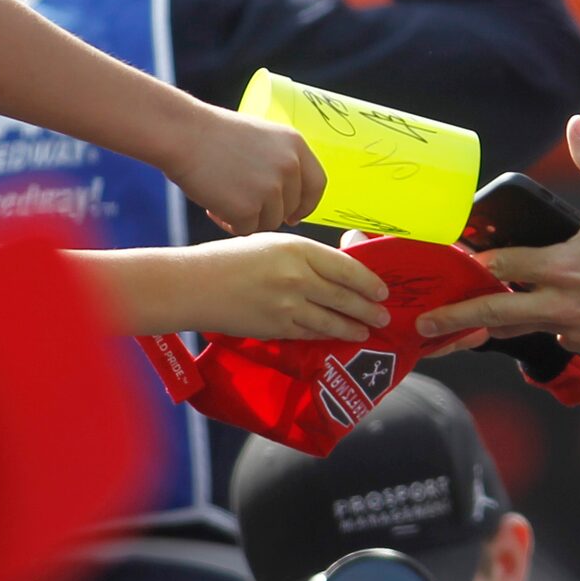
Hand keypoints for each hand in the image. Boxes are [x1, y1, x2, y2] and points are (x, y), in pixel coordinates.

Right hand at [167, 104, 327, 234]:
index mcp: (296, 146)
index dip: (306, 204)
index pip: (317, 185)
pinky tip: (213, 204)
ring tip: (222, 197)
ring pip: (268, 223)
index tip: (293, 215)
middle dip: (266, 211)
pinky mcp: (248, 208)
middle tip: (239, 200)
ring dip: (247, 217)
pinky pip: (245, 230)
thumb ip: (281, 162)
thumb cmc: (214, 136)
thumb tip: (291, 202)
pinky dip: (229, 223)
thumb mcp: (261, 138)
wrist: (183, 134)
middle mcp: (289, 167)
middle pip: (289, 209)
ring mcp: (270, 189)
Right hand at [180, 235, 389, 339]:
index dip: (368, 281)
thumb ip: (303, 256)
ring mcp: (288, 304)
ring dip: (353, 327)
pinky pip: (310, 333)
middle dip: (368, 309)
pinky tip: (336, 336)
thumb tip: (335, 270)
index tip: (382, 290)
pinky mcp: (276, 327)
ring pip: (331, 319)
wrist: (195, 285)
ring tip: (366, 331)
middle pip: (344, 296)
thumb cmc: (229, 259)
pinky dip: (326, 335)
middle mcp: (297, 276)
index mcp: (298, 249)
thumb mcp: (270, 244)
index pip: (345, 267)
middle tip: (384, 316)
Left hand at [416, 116, 579, 358]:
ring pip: (528, 330)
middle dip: (456, 319)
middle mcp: (564, 303)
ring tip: (464, 333)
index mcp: (564, 265)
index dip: (473, 262)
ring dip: (500, 327)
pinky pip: (563, 337)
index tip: (447, 262)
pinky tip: (555, 314)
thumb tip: (577, 124)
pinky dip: (554, 326)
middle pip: (497, 312)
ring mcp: (579, 329)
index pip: (504, 266)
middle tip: (424, 325)